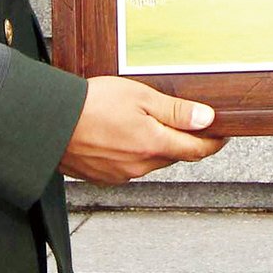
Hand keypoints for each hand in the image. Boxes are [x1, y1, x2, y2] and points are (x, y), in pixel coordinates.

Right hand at [57, 76, 224, 184]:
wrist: (49, 122)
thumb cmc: (91, 104)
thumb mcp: (140, 96)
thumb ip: (175, 111)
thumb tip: (206, 119)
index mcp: (153, 145)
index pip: (196, 150)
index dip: (214, 142)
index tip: (223, 135)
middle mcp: (140, 166)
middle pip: (174, 155)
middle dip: (184, 141)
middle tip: (189, 122)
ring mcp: (122, 174)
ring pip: (152, 161)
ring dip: (158, 146)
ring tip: (148, 123)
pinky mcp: (104, 177)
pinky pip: (130, 166)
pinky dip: (135, 152)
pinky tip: (123, 135)